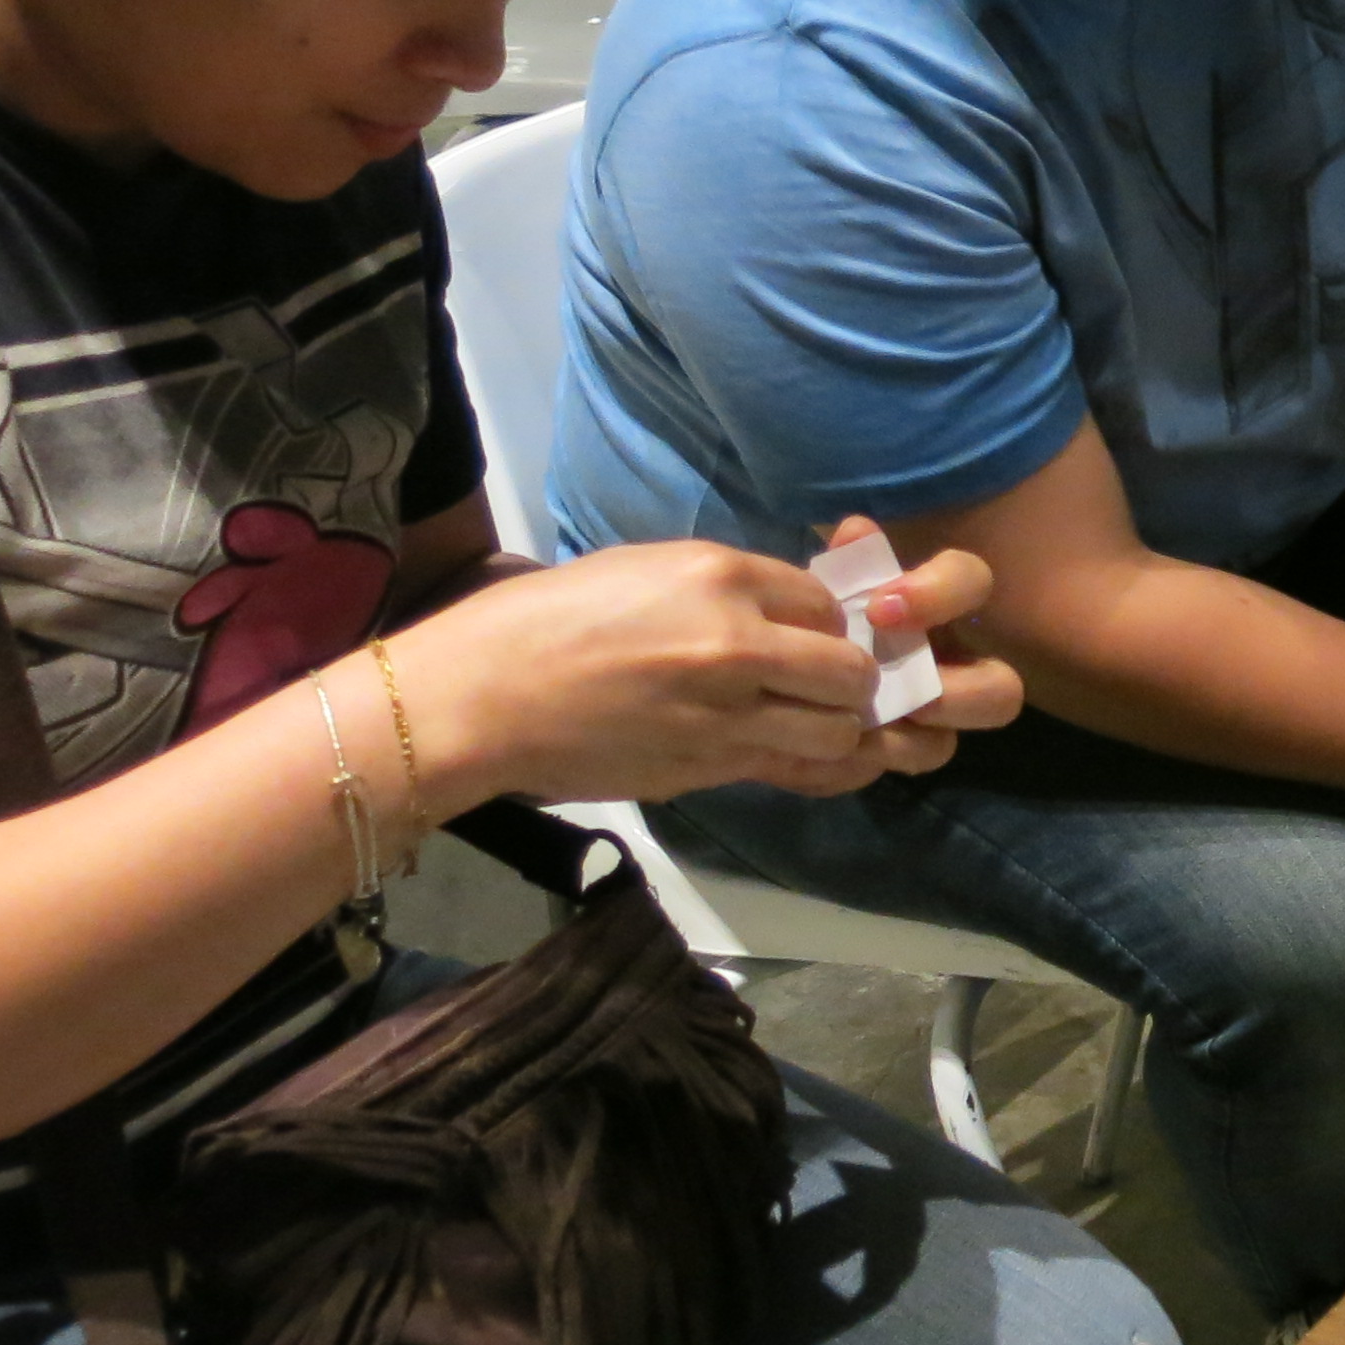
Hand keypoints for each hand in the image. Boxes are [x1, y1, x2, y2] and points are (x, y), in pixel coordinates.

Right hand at [389, 533, 1016, 811]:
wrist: (479, 697)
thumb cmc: (550, 622)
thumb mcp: (649, 572)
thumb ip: (731, 590)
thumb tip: (798, 611)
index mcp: (722, 574)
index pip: (831, 599)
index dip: (844, 622)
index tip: (833, 635)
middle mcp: (738, 640)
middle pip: (854, 666)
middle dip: (864, 680)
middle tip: (854, 687)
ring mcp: (727, 710)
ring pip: (844, 728)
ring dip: (852, 730)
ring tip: (841, 724)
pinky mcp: (710, 766)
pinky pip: (808, 772)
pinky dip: (839, 768)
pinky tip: (846, 760)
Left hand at [819, 513, 1024, 757]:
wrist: (777, 665)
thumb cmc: (821, 609)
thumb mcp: (831, 582)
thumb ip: (850, 562)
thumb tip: (858, 532)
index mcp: (936, 606)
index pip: (971, 581)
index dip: (938, 594)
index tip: (880, 609)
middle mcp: (949, 665)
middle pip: (1003, 691)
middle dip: (963, 696)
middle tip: (910, 697)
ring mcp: (923, 718)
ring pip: (947, 744)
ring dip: (911, 742)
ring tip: (865, 732)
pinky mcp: (890, 751)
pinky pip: (893, 767)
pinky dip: (861, 760)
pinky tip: (825, 749)